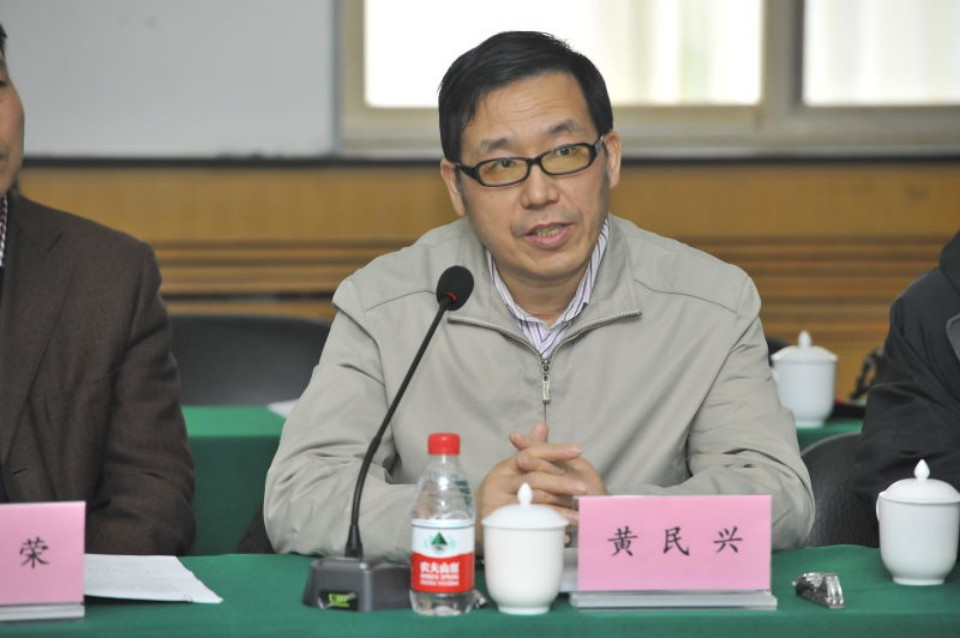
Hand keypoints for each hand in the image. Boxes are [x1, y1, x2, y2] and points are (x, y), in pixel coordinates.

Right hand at [475, 422, 606, 546]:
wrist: (476, 528)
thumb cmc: (503, 497)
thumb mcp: (516, 473)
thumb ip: (532, 450)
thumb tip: (542, 425)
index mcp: (506, 466)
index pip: (532, 452)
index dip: (556, 450)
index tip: (578, 450)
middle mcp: (499, 481)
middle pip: (534, 478)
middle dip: (561, 483)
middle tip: (583, 488)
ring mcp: (497, 502)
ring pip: (533, 501)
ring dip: (559, 509)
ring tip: (579, 514)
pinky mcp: (499, 523)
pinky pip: (528, 522)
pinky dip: (548, 525)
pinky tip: (564, 530)